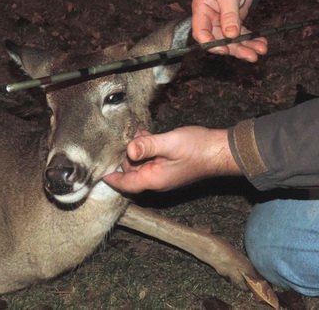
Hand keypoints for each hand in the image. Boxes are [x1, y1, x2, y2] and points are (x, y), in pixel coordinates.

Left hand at [103, 127, 241, 193]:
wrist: (222, 151)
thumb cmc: (199, 148)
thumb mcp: (170, 143)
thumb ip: (148, 146)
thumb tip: (128, 150)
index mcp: (154, 179)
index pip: (125, 183)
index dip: (110, 177)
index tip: (97, 169)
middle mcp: (157, 180)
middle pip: (131, 172)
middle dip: (124, 156)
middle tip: (121, 138)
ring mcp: (164, 175)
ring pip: (141, 165)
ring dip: (136, 151)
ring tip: (138, 134)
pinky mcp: (170, 167)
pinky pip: (152, 161)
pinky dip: (147, 149)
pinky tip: (148, 136)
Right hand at [191, 0, 267, 61]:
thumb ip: (228, 15)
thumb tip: (230, 35)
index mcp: (202, 10)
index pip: (201, 33)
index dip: (211, 43)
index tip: (225, 48)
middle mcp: (211, 18)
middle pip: (220, 40)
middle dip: (235, 49)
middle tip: (251, 55)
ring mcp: (223, 21)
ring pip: (232, 40)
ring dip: (246, 46)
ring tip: (261, 50)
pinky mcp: (235, 21)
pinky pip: (242, 34)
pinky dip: (251, 39)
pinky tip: (262, 43)